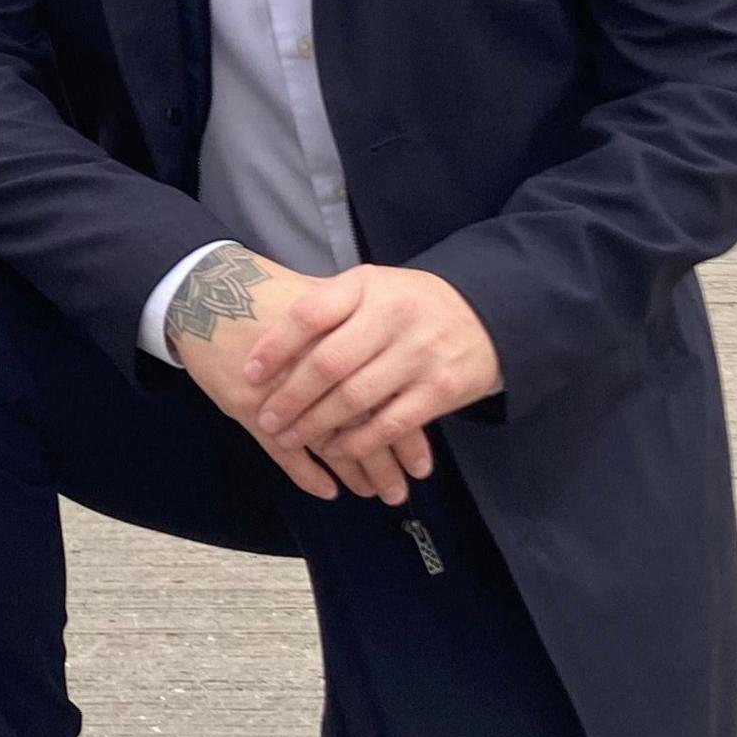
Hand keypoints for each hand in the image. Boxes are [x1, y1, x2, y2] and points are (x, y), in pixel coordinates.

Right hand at [161, 246, 417, 505]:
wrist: (208, 292)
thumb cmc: (267, 296)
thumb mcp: (322, 305)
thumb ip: (358, 335)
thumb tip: (397, 355)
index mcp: (340, 344)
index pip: (384, 400)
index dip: (406, 436)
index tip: (422, 463)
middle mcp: (316, 374)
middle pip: (362, 429)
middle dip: (384, 465)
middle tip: (401, 491)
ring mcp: (281, 395)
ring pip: (329, 445)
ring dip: (354, 474)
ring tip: (374, 493)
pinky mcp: (250, 411)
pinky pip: (284, 453)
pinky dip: (308, 474)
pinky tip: (328, 491)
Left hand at [236, 266, 502, 502]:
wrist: (487, 315)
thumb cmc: (408, 305)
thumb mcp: (371, 289)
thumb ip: (328, 308)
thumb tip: (261, 334)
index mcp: (367, 286)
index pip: (311, 314)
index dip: (275, 346)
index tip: (249, 373)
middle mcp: (393, 316)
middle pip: (328, 363)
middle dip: (290, 397)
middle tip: (266, 419)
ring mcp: (420, 354)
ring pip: (355, 398)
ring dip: (316, 425)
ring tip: (290, 437)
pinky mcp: (440, 390)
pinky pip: (390, 424)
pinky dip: (358, 442)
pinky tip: (335, 450)